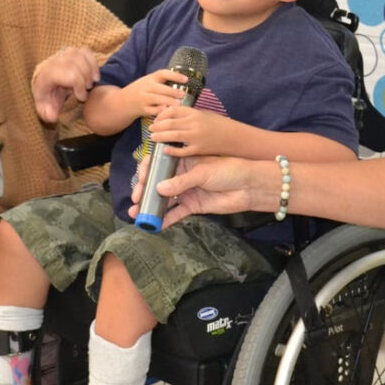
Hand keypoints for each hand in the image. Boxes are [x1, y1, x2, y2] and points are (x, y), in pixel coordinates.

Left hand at [32, 46, 100, 122]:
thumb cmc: (47, 97)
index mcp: (45, 75)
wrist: (45, 84)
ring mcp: (62, 54)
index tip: (82, 98)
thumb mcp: (44, 108)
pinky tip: (95, 74)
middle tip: (88, 89)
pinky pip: (84, 51)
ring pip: (79, 54)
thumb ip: (47, 113)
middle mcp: (53, 62)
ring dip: (89, 69)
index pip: (67, 73)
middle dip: (85, 77)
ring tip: (91, 82)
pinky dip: (93, 62)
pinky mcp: (70, 52)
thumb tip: (52, 116)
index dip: (79, 85)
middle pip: (74, 63)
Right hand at [125, 69, 189, 118]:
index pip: (163, 74)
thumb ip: (163, 80)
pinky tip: (168, 113)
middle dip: (172, 91)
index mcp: (150, 78)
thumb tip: (182, 75)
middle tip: (183, 94)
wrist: (123, 102)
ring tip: (179, 104)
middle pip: (159, 88)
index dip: (175, 76)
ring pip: (156, 99)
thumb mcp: (150, 81)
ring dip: (168, 102)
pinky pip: (152, 111)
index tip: (186, 80)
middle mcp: (146, 87)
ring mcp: (143, 98)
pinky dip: (159, 112)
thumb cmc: (142, 90)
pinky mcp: (142, 109)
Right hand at [129, 154, 260, 227]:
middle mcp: (182, 175)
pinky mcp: (193, 206)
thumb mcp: (203, 172)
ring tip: (136, 213)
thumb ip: (181, 181)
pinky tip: (154, 224)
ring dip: (150, 206)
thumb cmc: (229, 170)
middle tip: (135, 198)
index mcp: (183, 160)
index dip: (147, 170)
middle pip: (157, 183)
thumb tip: (159, 189)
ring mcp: (186, 191)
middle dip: (144, 191)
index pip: (159, 164)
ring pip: (164, 199)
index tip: (141, 178)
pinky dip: (165, 219)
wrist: (249, 186)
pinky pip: (176, 213)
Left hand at [149, 105, 225, 155]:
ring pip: (172, 136)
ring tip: (153, 138)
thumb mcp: (204, 114)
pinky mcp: (198, 149)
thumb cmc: (219, 124)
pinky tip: (164, 150)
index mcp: (194, 113)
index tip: (157, 118)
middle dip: (157, 126)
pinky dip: (172, 151)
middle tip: (151, 129)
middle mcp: (194, 123)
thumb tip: (172, 113)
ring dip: (160, 137)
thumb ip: (189, 114)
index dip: (161, 114)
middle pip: (169, 123)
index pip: (172, 110)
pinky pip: (181, 151)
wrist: (234, 137)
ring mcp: (195, 137)